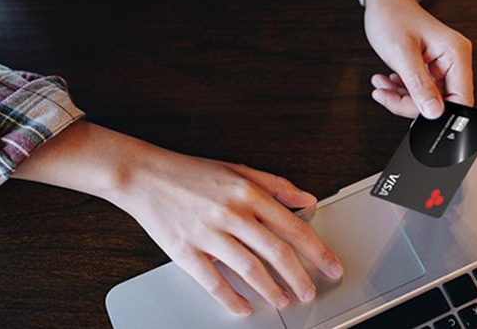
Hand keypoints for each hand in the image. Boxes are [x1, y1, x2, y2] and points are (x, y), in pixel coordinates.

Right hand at [13, 122, 343, 315]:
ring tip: (283, 300)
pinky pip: (214, 282)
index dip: (318, 251)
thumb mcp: (239, 169)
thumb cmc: (191, 173)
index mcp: (248, 193)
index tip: (331, 266)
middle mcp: (232, 213)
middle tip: (311, 292)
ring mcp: (208, 233)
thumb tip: (307, 198)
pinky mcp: (185, 250)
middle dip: (300, 278)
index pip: (294, 227)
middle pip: (277, 252)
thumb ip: (276, 185)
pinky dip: (232, 299)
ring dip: (272, 290)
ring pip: (251, 269)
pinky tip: (244, 307)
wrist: (145, 175)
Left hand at [363, 0, 473, 118]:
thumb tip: (434, 112)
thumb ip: (419, 85)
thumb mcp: (402, 54)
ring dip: (401, 98)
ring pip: (427, 99)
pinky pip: (419, 91)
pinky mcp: (428, 68)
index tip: (411, 110)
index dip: (437, 112)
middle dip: (411, 104)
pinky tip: (387, 82)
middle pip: (442, 103)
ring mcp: (441, 65)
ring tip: (383, 88)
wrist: (383, 1)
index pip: (461, 99)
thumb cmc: (392, 16)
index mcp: (456, 53)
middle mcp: (453, 60)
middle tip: (388, 96)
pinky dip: (400, 91)